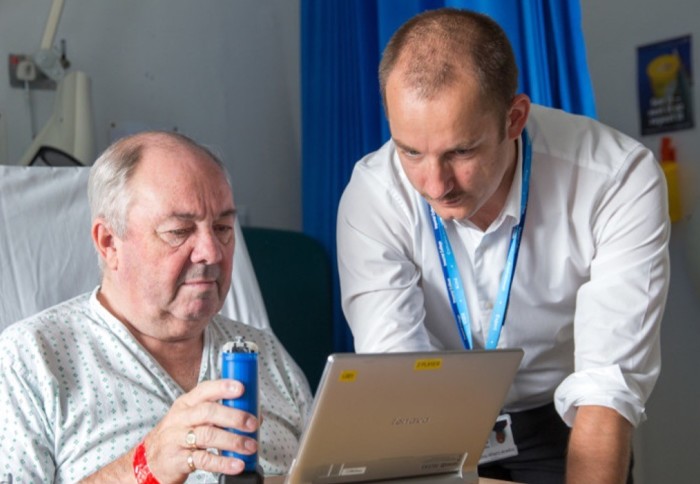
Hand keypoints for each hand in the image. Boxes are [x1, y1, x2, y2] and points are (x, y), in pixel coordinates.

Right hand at [142, 379, 258, 482]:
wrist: (150, 461)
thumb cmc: (178, 435)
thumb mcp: (192, 417)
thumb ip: (219, 413)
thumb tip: (254, 413)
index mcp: (186, 403)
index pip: (205, 390)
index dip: (223, 387)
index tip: (241, 388)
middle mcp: (181, 418)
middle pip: (208, 412)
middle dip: (234, 416)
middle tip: (252, 423)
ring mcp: (177, 438)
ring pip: (207, 435)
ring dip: (233, 440)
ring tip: (249, 446)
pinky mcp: (178, 459)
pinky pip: (203, 460)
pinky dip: (223, 462)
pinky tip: (236, 464)